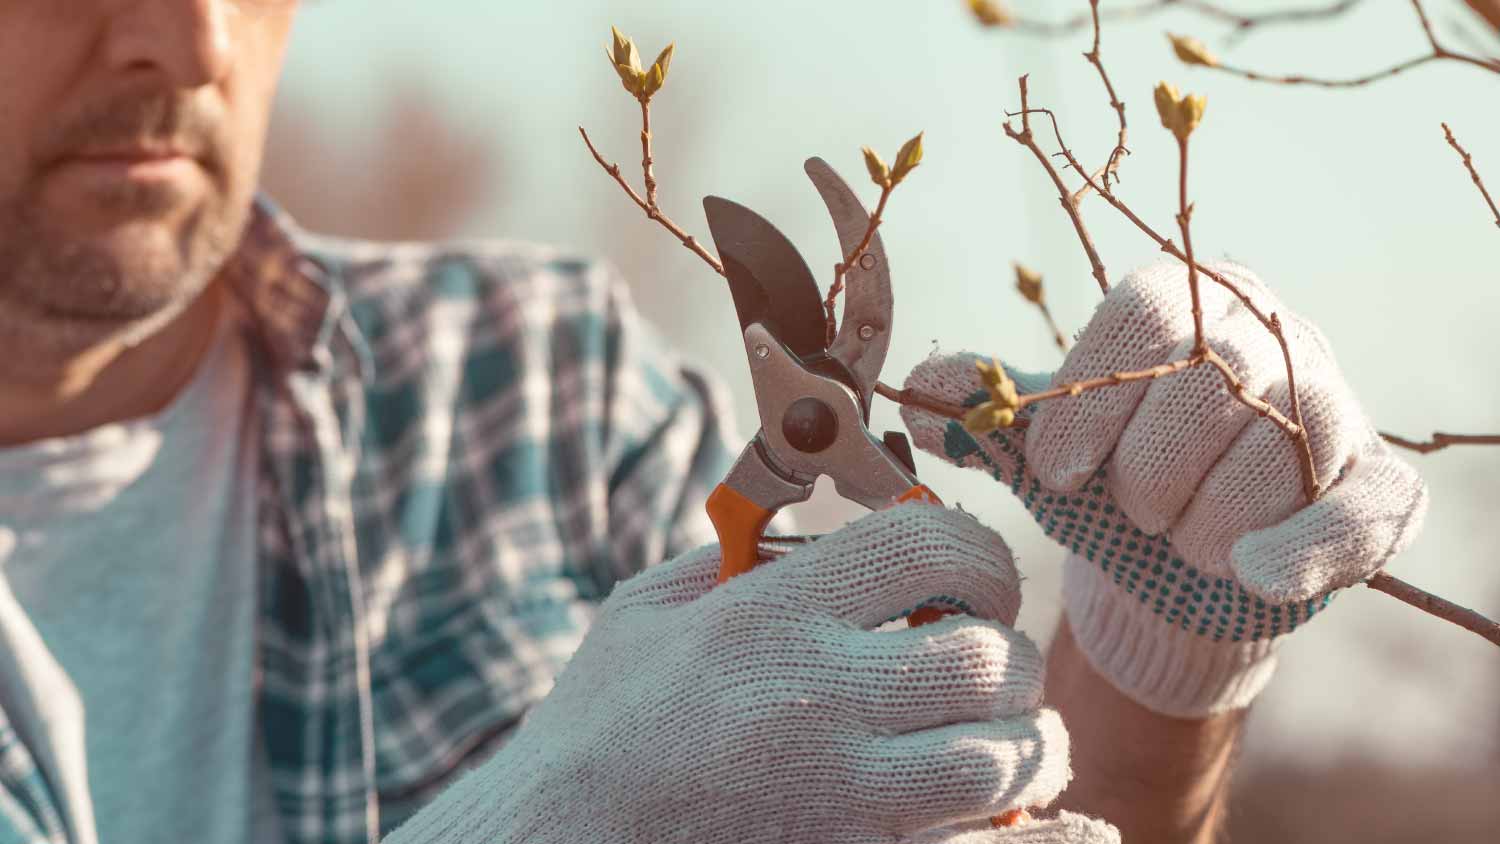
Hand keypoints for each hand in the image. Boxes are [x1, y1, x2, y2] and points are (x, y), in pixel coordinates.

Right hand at [387, 505, 1116, 843]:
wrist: (556, 841)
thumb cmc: (599, 723)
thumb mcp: (649, 609)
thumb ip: (744, 560)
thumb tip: (840, 538)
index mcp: (769, 614)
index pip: (928, 545)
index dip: (981, 551)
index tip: (979, 578)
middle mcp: (813, 694)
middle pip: (989, 657)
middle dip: (1012, 655)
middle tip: (993, 665)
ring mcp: (836, 791)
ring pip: (1001, 759)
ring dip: (1026, 743)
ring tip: (1009, 739)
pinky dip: (1027, 830)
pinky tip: (1022, 816)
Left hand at [900, 260, 1427, 716]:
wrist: (1179, 568)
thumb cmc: (1112, 487)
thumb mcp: (1048, 450)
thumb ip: (991, 415)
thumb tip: (918, 387)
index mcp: (1187, 303)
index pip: (1145, 316)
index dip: (1088, 401)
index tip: (1054, 470)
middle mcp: (1271, 336)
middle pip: (1207, 384)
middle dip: (1146, 472)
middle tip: (1130, 509)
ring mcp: (1334, 408)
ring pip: (1273, 450)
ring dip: (1203, 522)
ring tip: (1180, 539)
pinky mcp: (1377, 489)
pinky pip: (1350, 513)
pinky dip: (1294, 551)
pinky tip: (1248, 572)